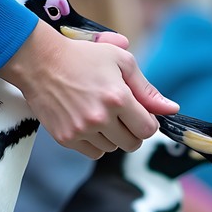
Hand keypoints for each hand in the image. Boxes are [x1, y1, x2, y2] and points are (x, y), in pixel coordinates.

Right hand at [0, 21, 178, 158]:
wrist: (39, 62)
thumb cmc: (83, 57)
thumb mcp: (121, 61)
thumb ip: (147, 88)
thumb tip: (172, 109)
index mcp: (117, 97)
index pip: (148, 129)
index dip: (147, 122)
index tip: (140, 114)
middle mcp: (100, 117)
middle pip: (132, 144)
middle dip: (132, 131)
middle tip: (122, 115)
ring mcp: (81, 130)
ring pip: (112, 149)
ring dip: (112, 136)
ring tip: (100, 114)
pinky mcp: (66, 138)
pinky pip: (94, 153)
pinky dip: (96, 143)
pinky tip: (88, 124)